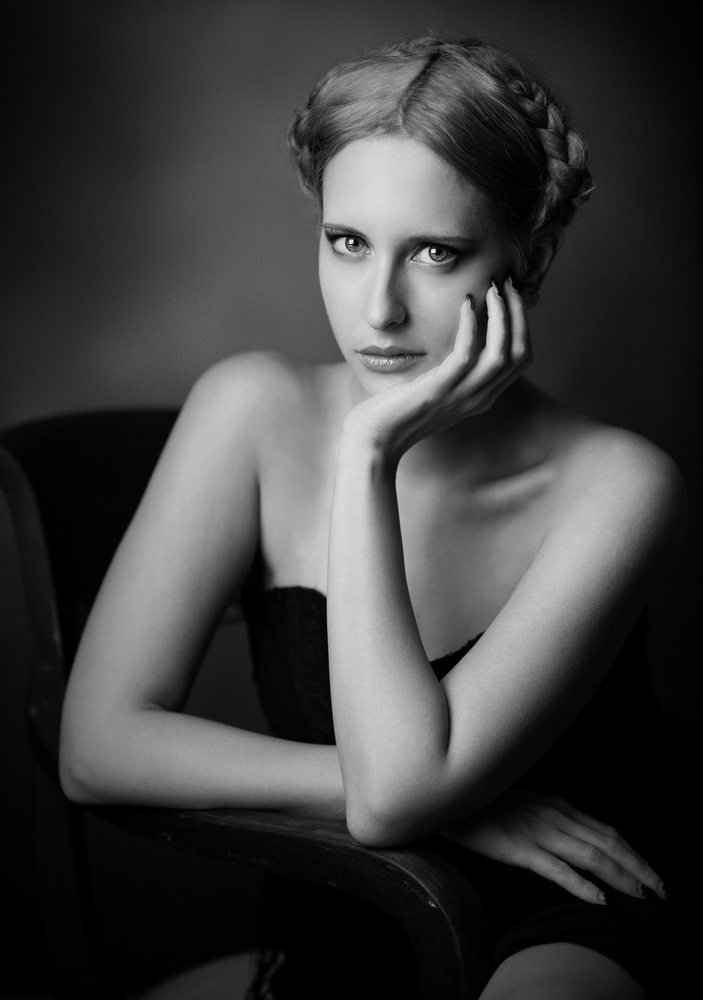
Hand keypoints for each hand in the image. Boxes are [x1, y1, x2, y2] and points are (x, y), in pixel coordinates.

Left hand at [341, 276, 530, 460]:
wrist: (374, 440)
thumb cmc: (397, 411)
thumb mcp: (434, 390)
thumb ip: (451, 371)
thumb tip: (456, 339)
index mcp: (480, 397)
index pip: (519, 359)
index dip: (521, 324)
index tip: (510, 295)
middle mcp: (477, 399)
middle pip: (518, 354)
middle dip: (518, 315)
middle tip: (508, 283)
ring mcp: (459, 397)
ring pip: (501, 354)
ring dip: (501, 316)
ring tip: (492, 288)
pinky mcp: (437, 391)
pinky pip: (466, 355)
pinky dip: (470, 326)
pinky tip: (465, 304)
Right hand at [442, 787, 665, 904]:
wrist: (453, 797)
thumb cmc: (486, 803)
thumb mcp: (527, 806)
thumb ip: (551, 818)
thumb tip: (574, 835)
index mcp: (558, 806)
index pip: (606, 831)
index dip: (634, 852)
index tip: (652, 872)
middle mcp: (556, 816)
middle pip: (609, 843)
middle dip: (640, 867)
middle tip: (662, 890)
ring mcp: (540, 833)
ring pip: (593, 856)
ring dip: (623, 877)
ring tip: (642, 897)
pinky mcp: (521, 850)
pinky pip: (558, 870)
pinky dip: (583, 885)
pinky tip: (599, 899)